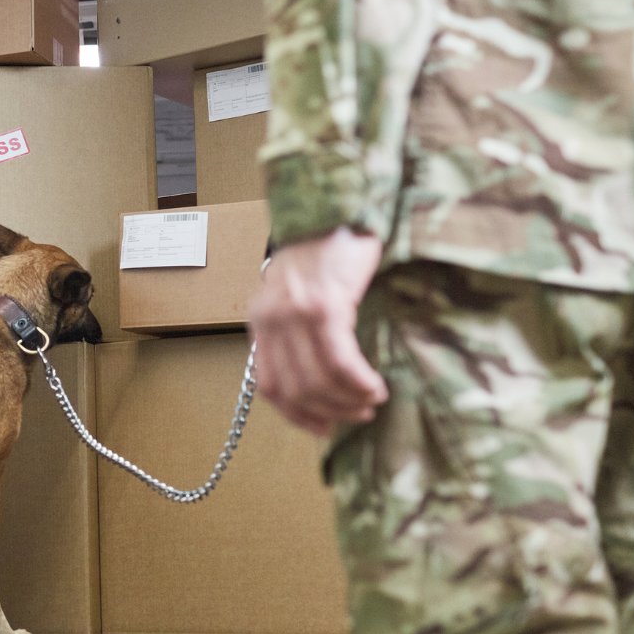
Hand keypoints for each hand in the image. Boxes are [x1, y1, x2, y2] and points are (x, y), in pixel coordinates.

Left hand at [247, 227, 387, 435]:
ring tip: (371, 400)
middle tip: (359, 414)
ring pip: (317, 380)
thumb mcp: (298, 293)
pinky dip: (358, 382)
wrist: (338, 205)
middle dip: (330, 412)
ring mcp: (295, 313)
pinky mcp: (324, 306)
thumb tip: (321, 379)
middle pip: (295, 388)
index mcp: (260, 320)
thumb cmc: (326, 250)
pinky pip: (339, 361)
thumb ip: (298, 331)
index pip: (269, 384)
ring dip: (348, 400)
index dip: (296, 414)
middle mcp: (271, 319)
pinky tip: (374, 386)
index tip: (323, 428)